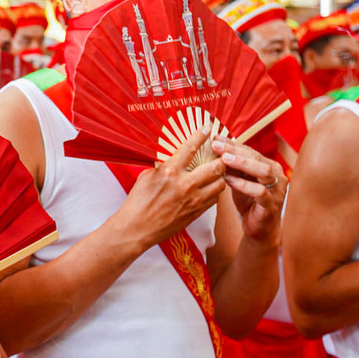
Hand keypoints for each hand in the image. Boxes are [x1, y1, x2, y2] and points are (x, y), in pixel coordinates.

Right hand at [112, 128, 225, 250]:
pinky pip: (214, 199)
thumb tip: (174, 158)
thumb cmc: (137, 202)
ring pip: (220, 184)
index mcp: (170, 172)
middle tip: (223, 153)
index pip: (190, 148)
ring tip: (218, 171)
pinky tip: (210, 187)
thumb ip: (164, 166)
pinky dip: (214, 191)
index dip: (201, 136)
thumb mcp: (147, 177)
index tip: (207, 128)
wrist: (136, 229)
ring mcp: (193, 200)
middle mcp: (185, 185)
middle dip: (222, 158)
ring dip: (221, 176)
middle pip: (216, 167)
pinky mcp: (196, 213)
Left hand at [211, 136, 284, 242]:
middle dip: (235, 150)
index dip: (232, 144)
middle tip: (216, 145)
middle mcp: (277, 175)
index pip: (250, 150)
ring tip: (224, 160)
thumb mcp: (238, 180)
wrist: (259, 228)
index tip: (214, 138)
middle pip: (256, 157)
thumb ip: (231, 167)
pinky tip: (229, 181)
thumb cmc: (249, 202)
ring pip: (263, 171)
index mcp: (269, 166)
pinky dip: (244, 185)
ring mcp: (277, 190)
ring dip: (242, 164)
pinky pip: (260, 192)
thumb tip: (215, 147)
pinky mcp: (272, 204)